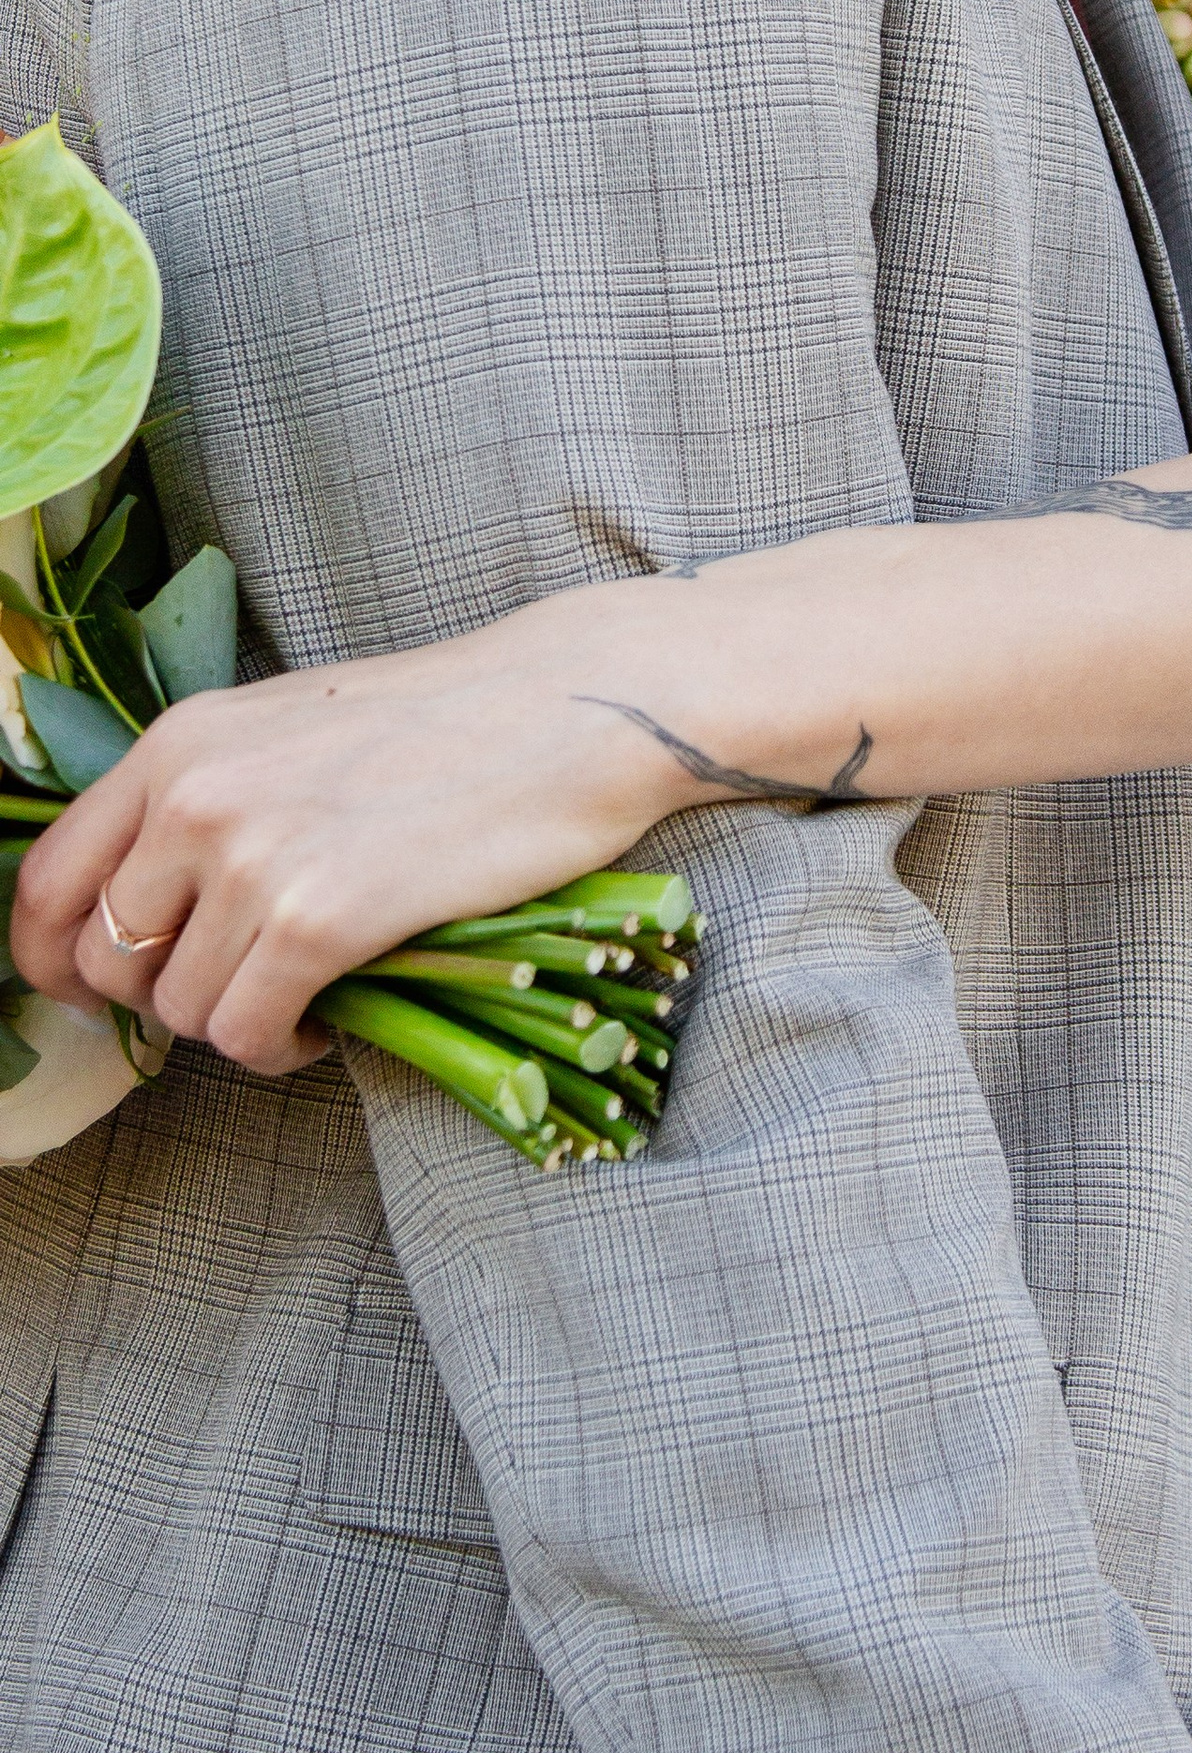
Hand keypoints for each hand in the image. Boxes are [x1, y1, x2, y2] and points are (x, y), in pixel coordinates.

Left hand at [9, 579, 698, 1075]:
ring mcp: (255, 857)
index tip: (104, 991)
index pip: (45, 883)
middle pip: (106, 963)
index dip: (53, 961)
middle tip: (241, 986)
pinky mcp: (322, 919)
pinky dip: (281, 1047)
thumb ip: (209, 796)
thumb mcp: (294, 727)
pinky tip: (329, 1014)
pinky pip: (248, 1034)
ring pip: (179, 1012)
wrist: (577, 705)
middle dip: (165, 998)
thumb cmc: (450, 720)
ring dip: (235, 1023)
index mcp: (181, 743)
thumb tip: (149, 903)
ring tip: (303, 993)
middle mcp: (196, 796)